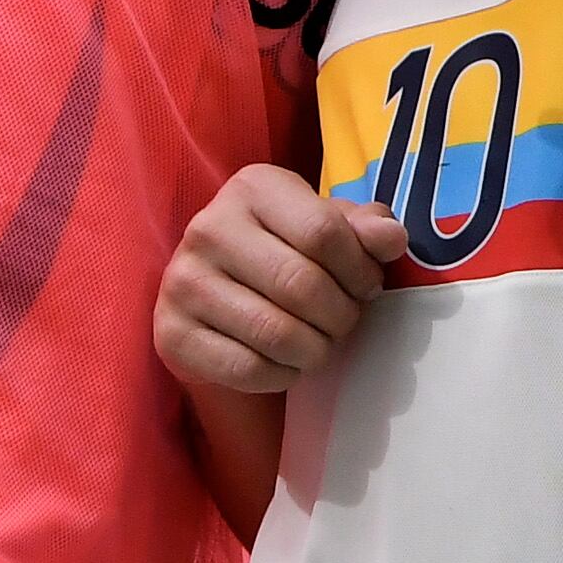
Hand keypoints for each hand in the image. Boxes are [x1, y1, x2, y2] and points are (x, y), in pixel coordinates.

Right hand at [155, 164, 411, 392]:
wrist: (219, 293)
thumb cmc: (287, 251)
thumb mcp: (328, 226)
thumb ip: (365, 229)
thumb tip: (391, 239)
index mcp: (253, 187)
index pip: (324, 232)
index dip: (360, 270)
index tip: (367, 287)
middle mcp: (208, 228)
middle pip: (302, 285)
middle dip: (341, 315)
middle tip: (345, 321)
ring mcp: (183, 282)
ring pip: (276, 333)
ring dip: (316, 349)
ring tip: (320, 342)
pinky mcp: (171, 334)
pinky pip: (246, 369)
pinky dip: (282, 375)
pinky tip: (287, 362)